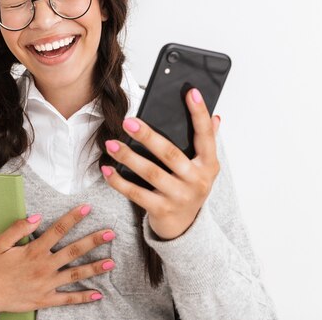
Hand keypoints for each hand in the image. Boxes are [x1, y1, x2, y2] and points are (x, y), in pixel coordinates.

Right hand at [0, 204, 115, 314]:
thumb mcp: (0, 243)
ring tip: (111, 262)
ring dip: (94, 268)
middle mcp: (44, 266)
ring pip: (75, 274)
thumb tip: (37, 216)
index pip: (58, 230)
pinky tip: (97, 294)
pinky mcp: (45, 299)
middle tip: (110, 233)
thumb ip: (18, 228)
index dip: (74, 217)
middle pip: (73, 251)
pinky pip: (68, 298)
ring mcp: (46, 284)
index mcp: (34, 250)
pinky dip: (83, 297)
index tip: (87, 208)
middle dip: (93, 241)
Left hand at [101, 87, 220, 240]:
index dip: (199, 113)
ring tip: (111, 143)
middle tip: (128, 121)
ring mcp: (179, 197)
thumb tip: (215, 117)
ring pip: (150, 173)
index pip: (205, 135)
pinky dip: (119, 181)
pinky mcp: (161, 210)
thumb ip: (206, 143)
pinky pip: (136, 194)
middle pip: (170, 154)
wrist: (185, 229)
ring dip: (128, 156)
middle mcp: (197, 181)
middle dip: (148, 136)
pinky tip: (107, 169)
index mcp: (208, 165)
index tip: (189, 92)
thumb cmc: (189, 189)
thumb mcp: (203, 168)